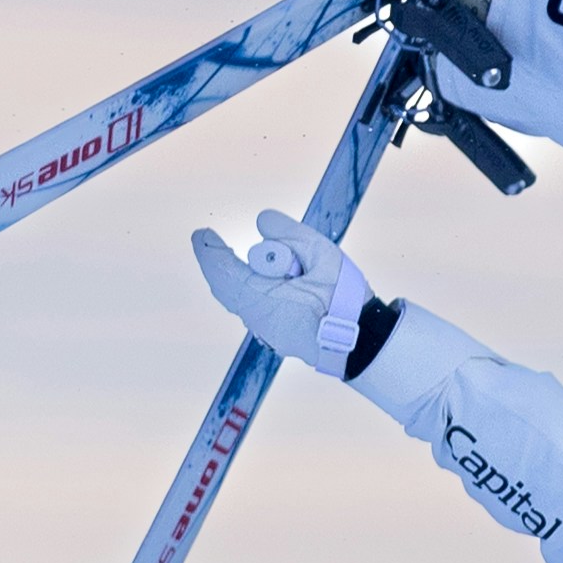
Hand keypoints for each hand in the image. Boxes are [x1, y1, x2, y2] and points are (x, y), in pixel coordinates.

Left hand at [192, 210, 377, 375]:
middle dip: (217, 263)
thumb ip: (290, 234)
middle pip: (225, 287)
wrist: (360, 339)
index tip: (202, 234)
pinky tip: (256, 280)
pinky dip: (247, 290)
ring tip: (231, 255)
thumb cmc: (343, 297)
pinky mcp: (275, 336)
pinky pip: (251, 309)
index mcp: (264, 299)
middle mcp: (258, 318)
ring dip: (235, 276)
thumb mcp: (322, 254)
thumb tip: (261, 222)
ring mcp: (266, 331)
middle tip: (209, 241)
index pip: (225, 272)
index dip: (209, 252)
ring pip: (238, 299)